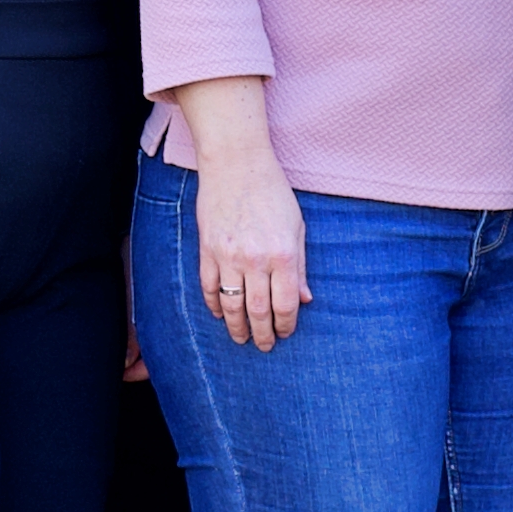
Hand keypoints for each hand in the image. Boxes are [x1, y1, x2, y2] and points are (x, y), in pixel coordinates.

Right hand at [187, 150, 314, 351]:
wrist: (237, 164)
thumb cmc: (273, 193)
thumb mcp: (297, 227)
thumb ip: (299, 266)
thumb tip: (305, 299)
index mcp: (283, 254)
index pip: (286, 304)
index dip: (286, 325)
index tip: (285, 334)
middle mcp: (256, 260)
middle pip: (258, 311)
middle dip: (262, 334)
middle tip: (264, 347)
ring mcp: (228, 256)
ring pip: (231, 305)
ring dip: (237, 327)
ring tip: (241, 338)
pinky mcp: (207, 250)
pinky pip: (210, 287)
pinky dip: (214, 305)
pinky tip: (220, 314)